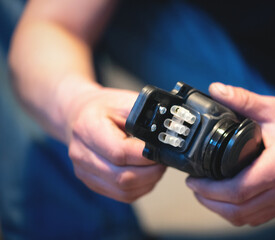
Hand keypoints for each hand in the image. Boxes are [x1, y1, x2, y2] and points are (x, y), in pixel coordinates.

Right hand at [65, 86, 165, 202]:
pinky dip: (140, 188)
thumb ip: (143, 115)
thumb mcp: (123, 101)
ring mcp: (85, 172)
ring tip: (157, 167)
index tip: (161, 151)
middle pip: (122, 177)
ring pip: (123, 190)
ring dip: (147, 182)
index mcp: (88, 129)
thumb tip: (164, 133)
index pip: (120, 153)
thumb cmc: (103, 108)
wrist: (80, 115)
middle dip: (151, 172)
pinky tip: (147, 175)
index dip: (146, 156)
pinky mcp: (92, 182)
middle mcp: (81, 154)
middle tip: (163, 161)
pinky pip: (121, 195)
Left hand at [186, 82, 274, 225]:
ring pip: (247, 218)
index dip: (209, 190)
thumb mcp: (274, 108)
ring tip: (206, 193)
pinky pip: (258, 217)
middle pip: (238, 211)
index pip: (236, 192)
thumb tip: (215, 89)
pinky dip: (238, 212)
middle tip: (195, 187)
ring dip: (222, 210)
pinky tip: (228, 198)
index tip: (192, 180)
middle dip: (209, 202)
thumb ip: (243, 100)